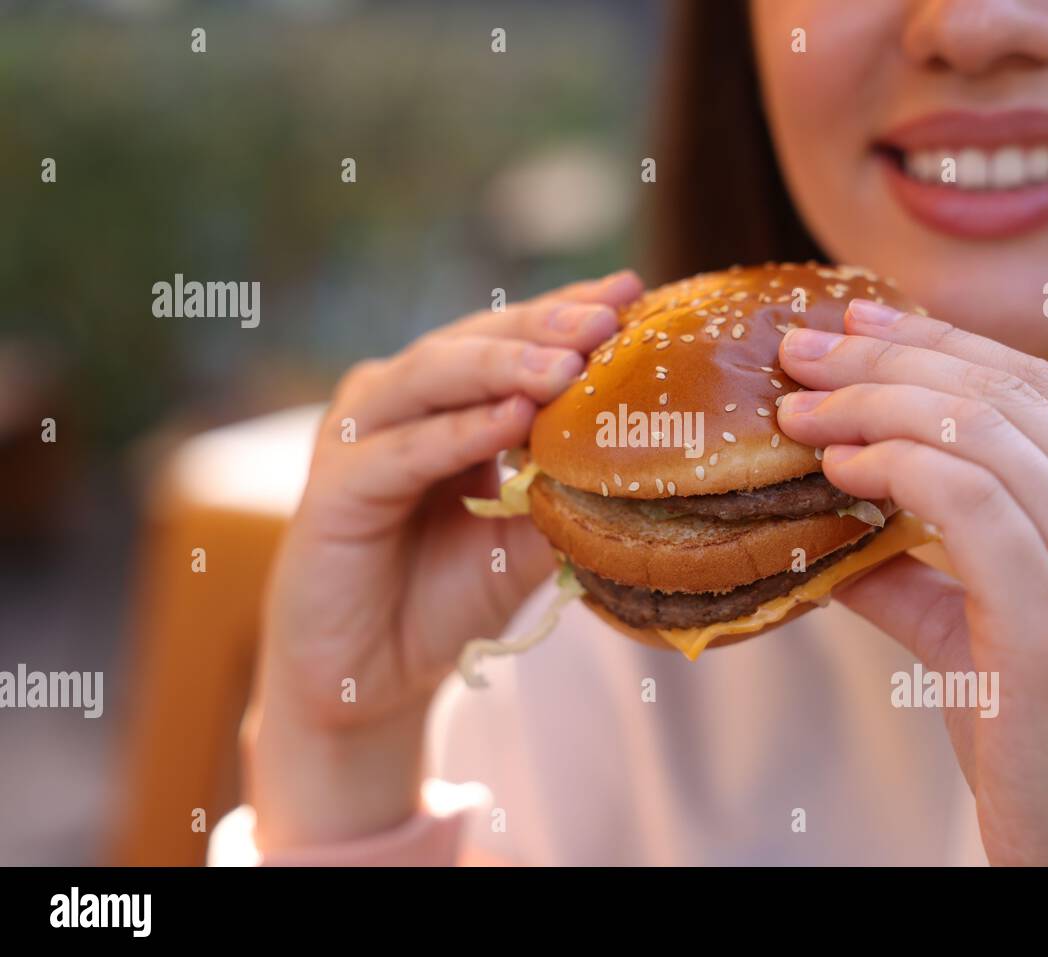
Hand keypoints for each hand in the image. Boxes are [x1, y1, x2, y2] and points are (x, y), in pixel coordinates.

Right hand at [246, 270, 642, 849]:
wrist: (373, 681)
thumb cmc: (446, 600)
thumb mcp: (526, 543)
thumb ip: (563, 494)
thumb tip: (642, 456)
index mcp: (445, 405)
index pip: (511, 342)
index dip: (566, 314)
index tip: (633, 291)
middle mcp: (399, 405)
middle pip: (474, 343)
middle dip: (543, 327)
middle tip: (607, 315)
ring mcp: (359, 440)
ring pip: (432, 379)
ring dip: (502, 367)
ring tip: (566, 365)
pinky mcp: (332, 490)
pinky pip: (403, 452)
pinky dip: (458, 434)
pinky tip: (512, 419)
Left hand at [777, 298, 1047, 865]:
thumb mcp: (991, 633)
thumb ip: (916, 570)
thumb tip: (823, 523)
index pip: (1035, 387)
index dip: (936, 343)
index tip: (855, 328)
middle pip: (1002, 388)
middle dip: (888, 355)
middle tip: (801, 349)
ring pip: (979, 427)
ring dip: (870, 403)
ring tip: (796, 410)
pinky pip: (965, 494)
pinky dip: (889, 464)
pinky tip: (836, 466)